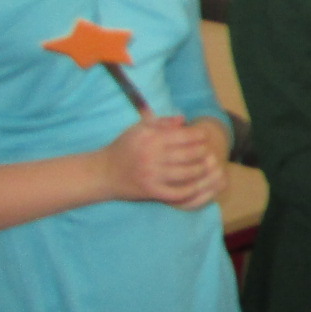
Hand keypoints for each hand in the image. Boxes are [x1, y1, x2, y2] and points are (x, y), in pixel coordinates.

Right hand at [103, 115, 223, 206]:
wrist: (103, 173)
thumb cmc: (124, 147)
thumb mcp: (138, 128)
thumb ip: (161, 122)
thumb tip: (183, 119)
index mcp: (151, 138)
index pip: (184, 136)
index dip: (199, 136)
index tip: (204, 136)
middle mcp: (152, 156)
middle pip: (189, 154)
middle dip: (202, 152)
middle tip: (208, 151)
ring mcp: (152, 175)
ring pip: (187, 173)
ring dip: (200, 170)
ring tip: (206, 166)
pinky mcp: (151, 191)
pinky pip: (178, 192)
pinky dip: (190, 189)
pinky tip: (196, 184)